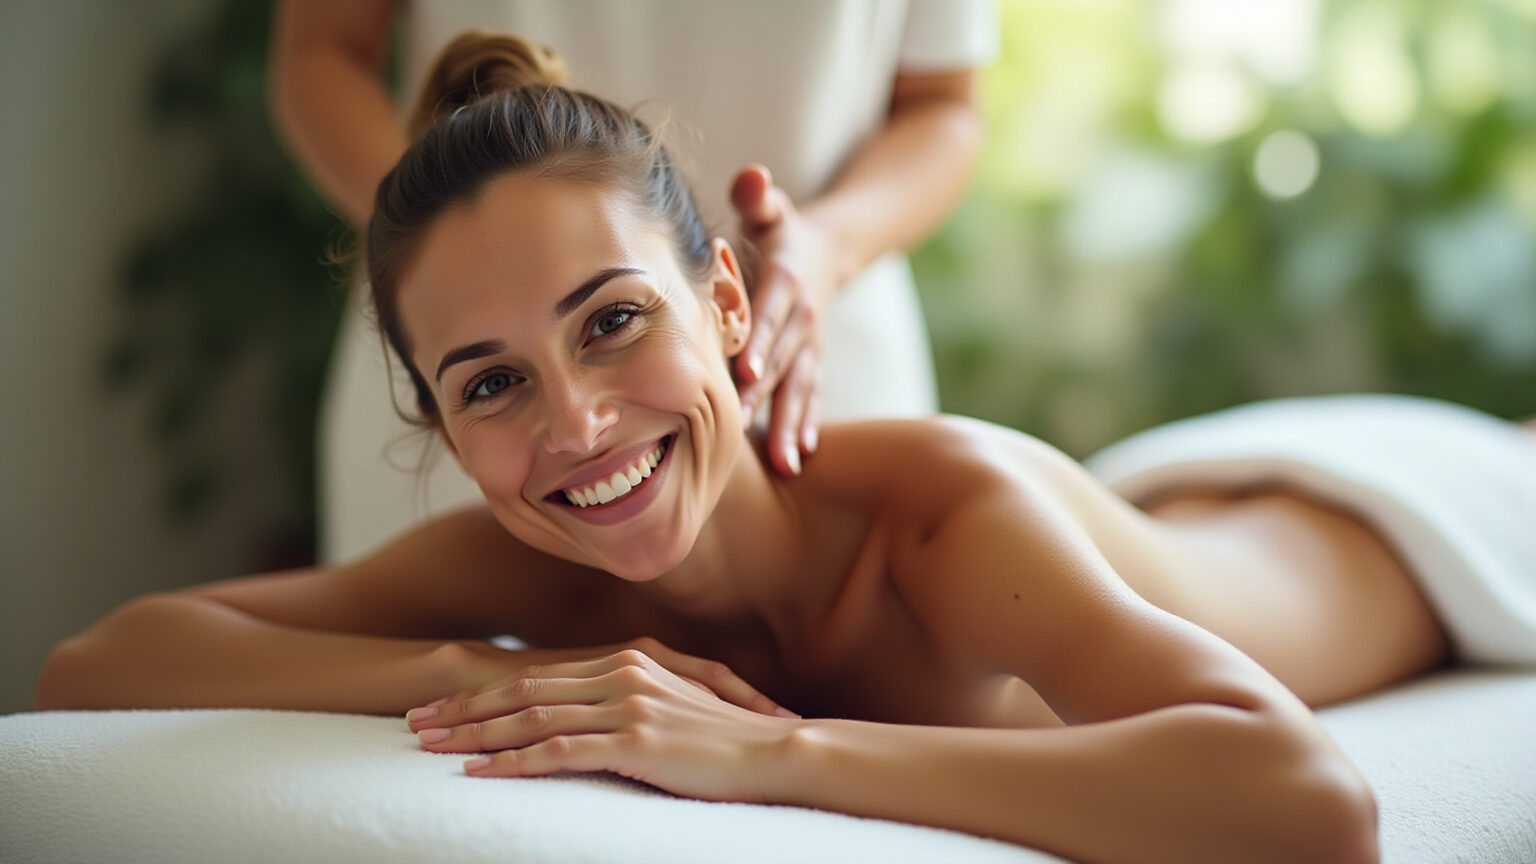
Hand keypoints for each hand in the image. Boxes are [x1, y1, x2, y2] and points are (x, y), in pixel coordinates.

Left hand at [406, 646, 803, 802]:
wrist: (775, 749)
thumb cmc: (728, 739)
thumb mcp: (674, 708)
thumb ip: (632, 702)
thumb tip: (594, 721)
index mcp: (627, 661)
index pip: (538, 674)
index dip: (486, 692)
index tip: (446, 706)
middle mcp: (620, 674)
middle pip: (522, 689)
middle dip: (465, 708)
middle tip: (416, 723)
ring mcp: (626, 706)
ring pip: (531, 717)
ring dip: (475, 734)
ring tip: (431, 747)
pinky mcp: (634, 741)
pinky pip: (558, 750)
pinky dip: (513, 761)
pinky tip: (480, 772)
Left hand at [730, 165, 839, 475]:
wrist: (828, 250)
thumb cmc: (781, 230)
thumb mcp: (771, 207)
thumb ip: (757, 194)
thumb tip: (751, 176)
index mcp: (786, 282)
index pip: (770, 314)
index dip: (760, 341)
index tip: (745, 372)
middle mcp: (803, 319)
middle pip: (781, 360)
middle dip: (762, 395)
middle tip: (740, 428)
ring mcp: (811, 345)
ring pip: (800, 388)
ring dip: (791, 425)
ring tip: (786, 462)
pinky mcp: (813, 362)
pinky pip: (812, 396)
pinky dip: (808, 424)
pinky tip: (802, 456)